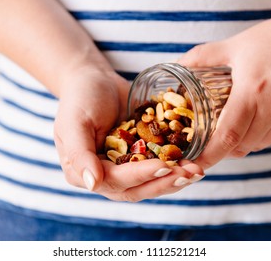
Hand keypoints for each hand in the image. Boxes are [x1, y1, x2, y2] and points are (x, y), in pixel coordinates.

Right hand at [54, 66, 203, 200]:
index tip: (164, 166)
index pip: (115, 181)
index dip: (140, 176)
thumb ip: (79, 154)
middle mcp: (104, 176)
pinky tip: (194, 160)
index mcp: (83, 173)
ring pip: (150, 182)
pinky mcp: (140, 156)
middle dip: (163, 182)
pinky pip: (158, 165)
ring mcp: (123, 168)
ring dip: (174, 178)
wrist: (94, 81)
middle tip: (188, 174)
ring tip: (196, 171)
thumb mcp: (74, 122)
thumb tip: (93, 184)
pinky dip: (175, 165)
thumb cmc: (80, 99)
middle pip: (136, 188)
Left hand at [178, 0, 270, 169]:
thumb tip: (178, 65)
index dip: (209, 155)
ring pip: (259, 145)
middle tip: (209, 139)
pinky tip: (257, 119)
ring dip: (242, 142)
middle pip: (241, 145)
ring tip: (234, 125)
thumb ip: (203, 56)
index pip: (227, 136)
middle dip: (222, 148)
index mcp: (253, 91)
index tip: (194, 163)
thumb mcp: (236, 45)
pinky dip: (262, 136)